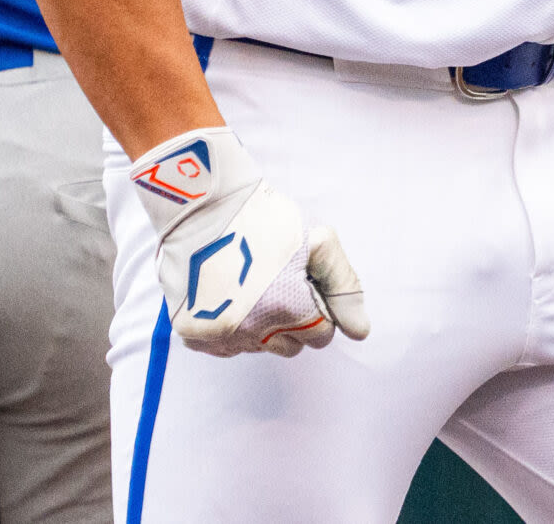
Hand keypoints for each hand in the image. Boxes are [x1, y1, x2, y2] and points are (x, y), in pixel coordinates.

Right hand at [128, 127, 369, 356]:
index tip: (303, 281)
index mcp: (289, 310)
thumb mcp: (318, 242)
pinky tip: (228, 295)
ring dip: (261, 324)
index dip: (318, 307)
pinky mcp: (194, 335)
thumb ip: (344, 288)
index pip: (321, 335)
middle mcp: (254, 332)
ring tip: (250, 283)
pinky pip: (225, 346)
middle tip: (278, 282)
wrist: (201, 206)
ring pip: (259, 347)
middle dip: (293, 320)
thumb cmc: (264, 220)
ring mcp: (220, 336)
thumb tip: (360, 332)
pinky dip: (230, 327)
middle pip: (290, 346)